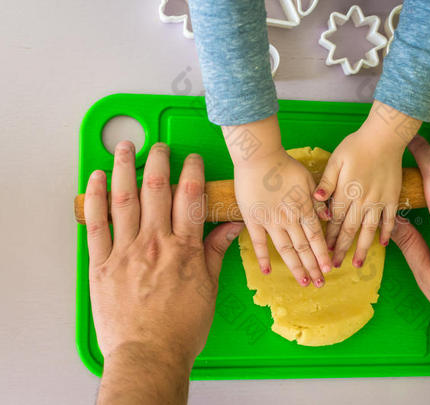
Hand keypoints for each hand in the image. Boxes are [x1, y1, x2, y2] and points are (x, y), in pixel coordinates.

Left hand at [85, 142, 242, 369]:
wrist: (148, 355)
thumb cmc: (182, 328)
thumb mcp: (209, 288)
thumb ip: (216, 252)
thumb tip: (232, 226)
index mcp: (184, 249)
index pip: (189, 198)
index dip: (191, 172)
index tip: (191, 159)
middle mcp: (155, 243)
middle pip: (156, 189)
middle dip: (158, 161)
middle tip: (159, 147)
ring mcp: (126, 251)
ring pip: (124, 199)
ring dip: (124, 168)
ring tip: (124, 147)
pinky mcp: (102, 264)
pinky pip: (96, 225)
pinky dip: (94, 198)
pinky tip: (95, 179)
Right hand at [234, 148, 330, 286]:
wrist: (258, 157)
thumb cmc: (284, 165)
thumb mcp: (308, 178)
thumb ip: (319, 199)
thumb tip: (329, 216)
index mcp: (303, 208)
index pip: (316, 237)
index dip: (322, 254)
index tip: (328, 269)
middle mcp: (289, 219)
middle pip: (303, 248)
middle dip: (313, 267)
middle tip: (320, 283)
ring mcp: (270, 221)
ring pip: (285, 250)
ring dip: (295, 267)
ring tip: (303, 282)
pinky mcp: (253, 219)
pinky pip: (259, 242)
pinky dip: (263, 258)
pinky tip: (267, 273)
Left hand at [314, 101, 420, 267]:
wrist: (385, 136)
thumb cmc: (357, 145)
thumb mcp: (335, 160)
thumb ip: (326, 182)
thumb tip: (315, 200)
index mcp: (346, 192)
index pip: (334, 220)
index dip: (328, 237)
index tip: (323, 250)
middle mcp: (362, 201)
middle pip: (349, 230)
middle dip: (341, 248)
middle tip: (334, 265)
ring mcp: (379, 201)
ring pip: (369, 230)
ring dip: (361, 248)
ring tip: (356, 263)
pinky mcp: (392, 197)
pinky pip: (390, 220)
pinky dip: (386, 233)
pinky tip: (382, 244)